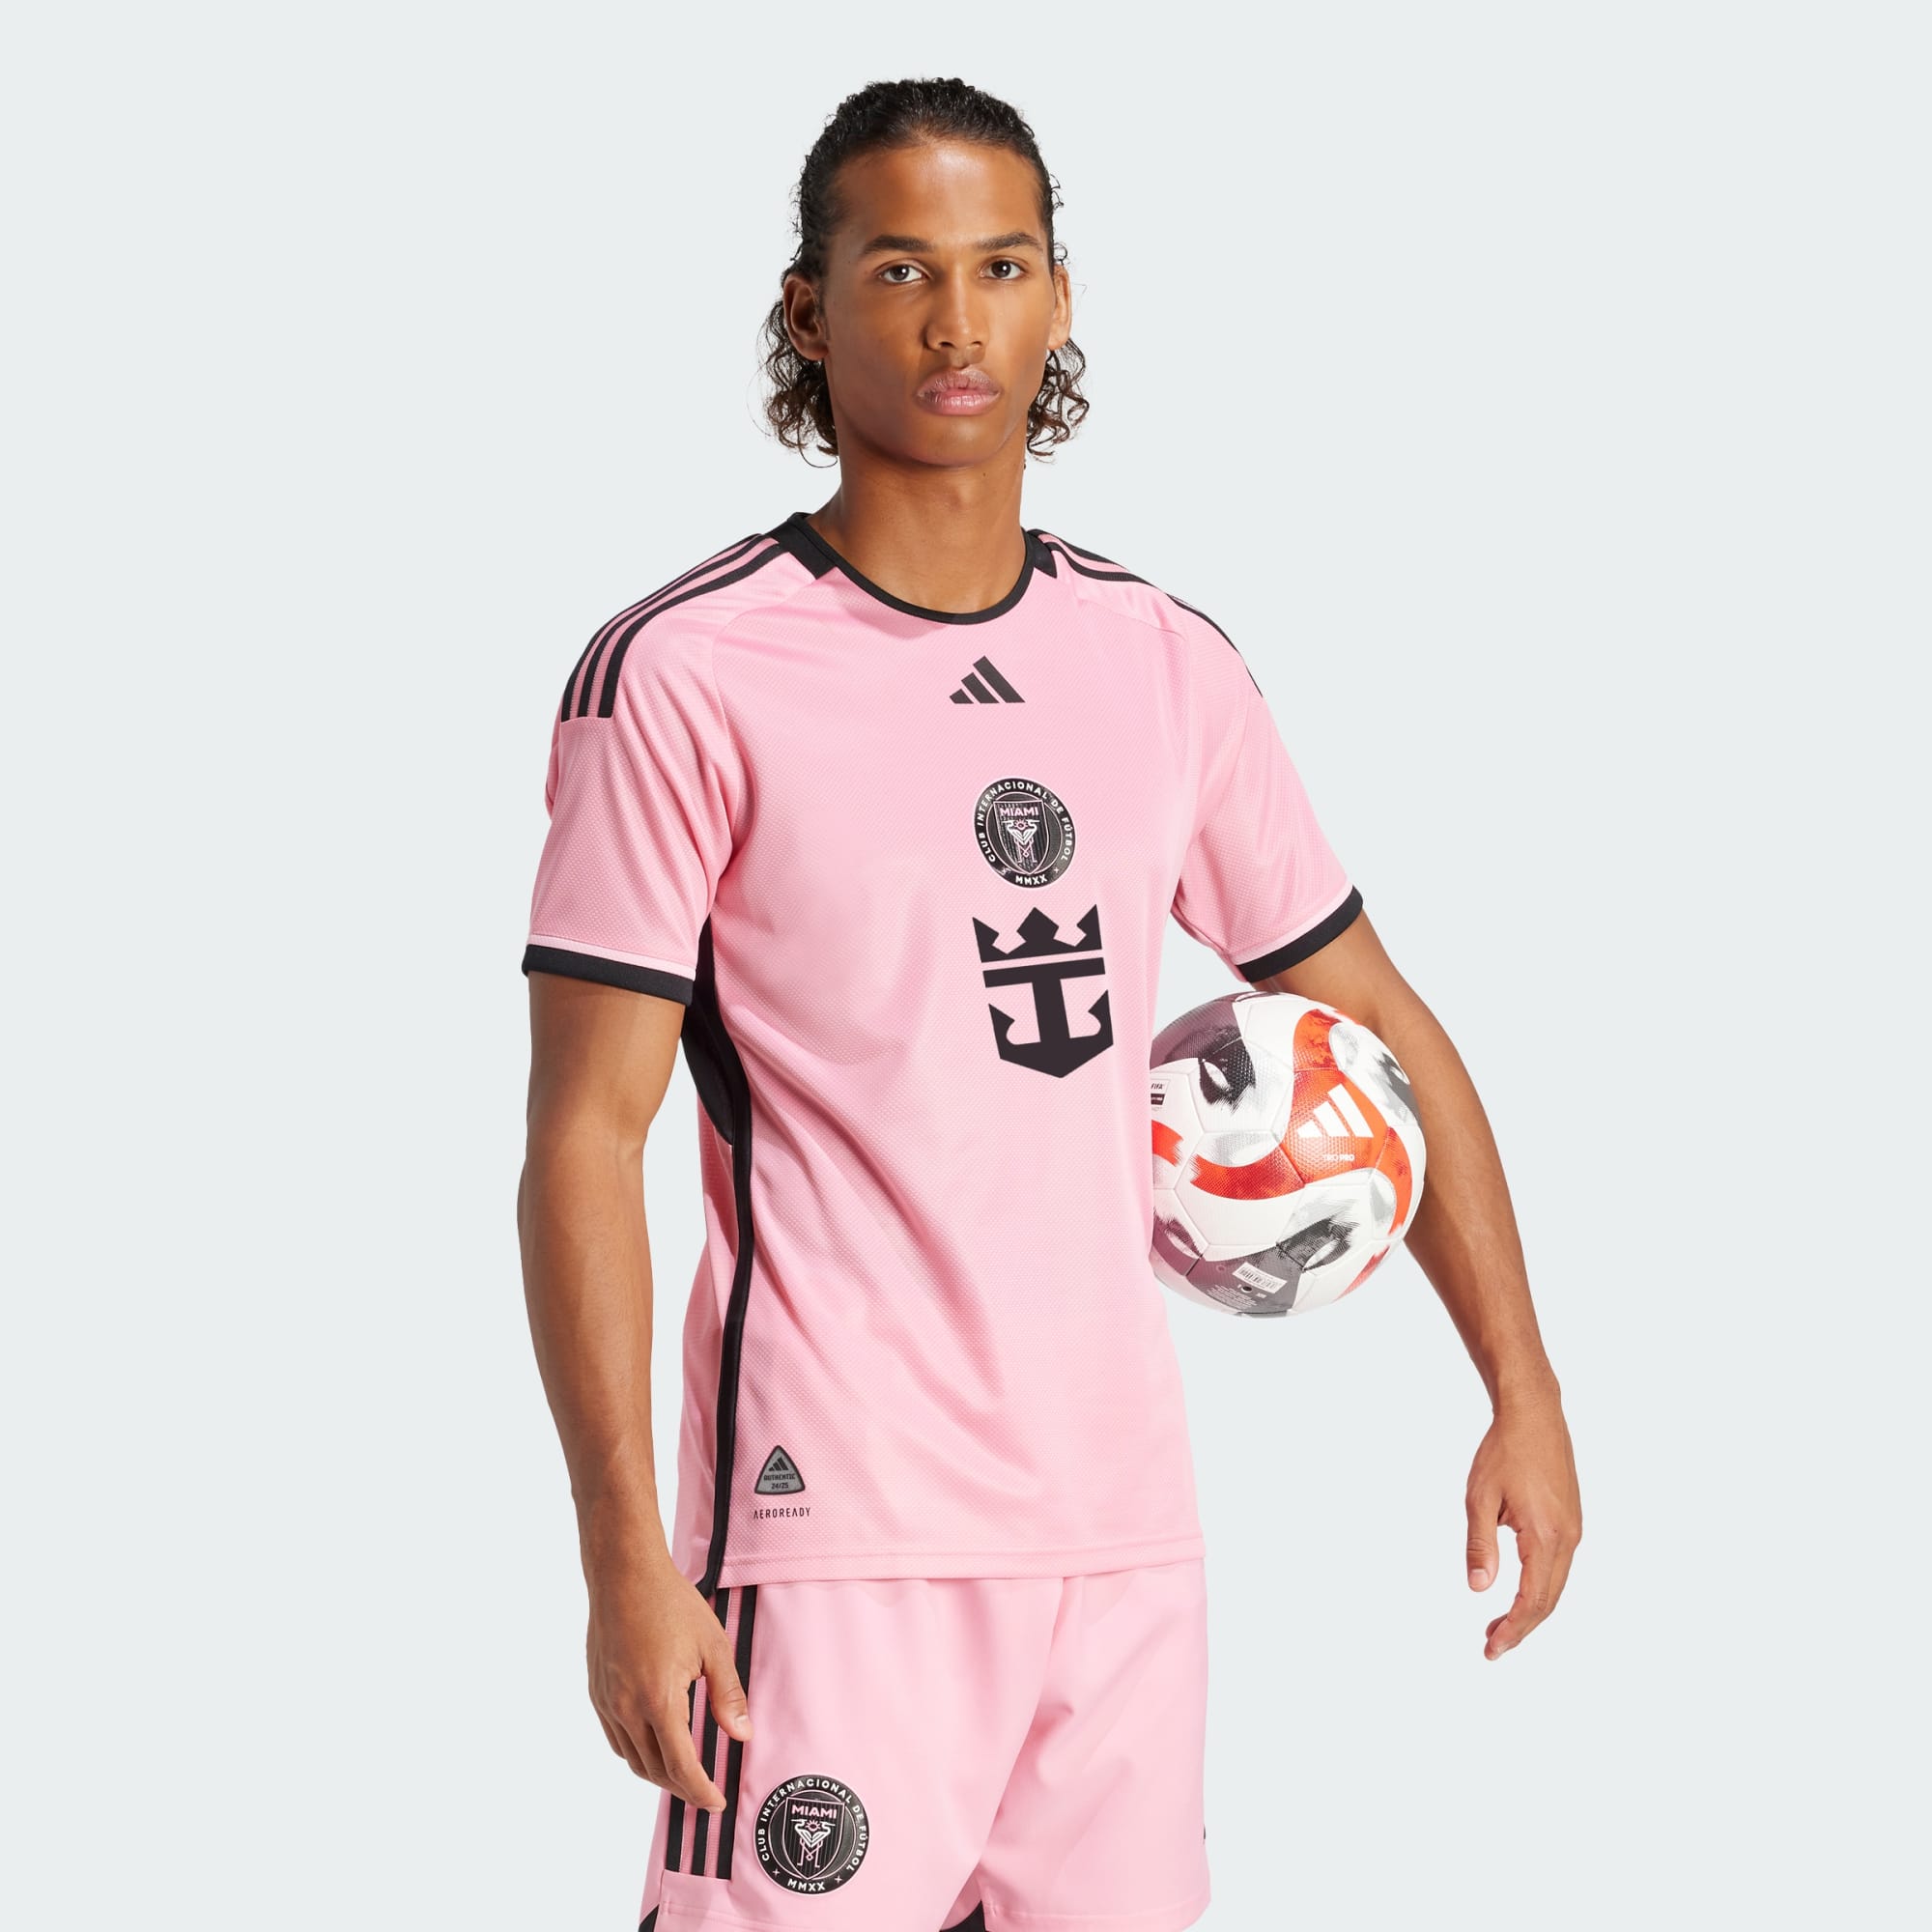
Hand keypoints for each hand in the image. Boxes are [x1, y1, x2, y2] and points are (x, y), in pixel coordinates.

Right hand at [586, 1554, 751, 1806]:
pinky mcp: (597, 1692)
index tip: (716, 1802)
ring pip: (631, 1759)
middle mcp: (626, 1708)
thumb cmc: (671, 1604)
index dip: (700, 1792)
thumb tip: (742, 1735)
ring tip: (683, 1773)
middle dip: (682, 1787)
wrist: (624, 1574)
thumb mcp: (713, 1646)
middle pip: (654, 1770)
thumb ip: (728, 1695)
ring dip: (658, 1773)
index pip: (681, 1767)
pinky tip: (655, 1744)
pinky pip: (616, 1739)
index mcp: (659, 1700)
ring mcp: (607, 1702)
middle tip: (705, 1791)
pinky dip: (636, 1752)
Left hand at [1464, 1385, 1581, 1658]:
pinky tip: (1519, 1591)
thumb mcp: (1480, 1497)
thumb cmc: (1505, 1451)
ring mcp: (1574, 1530)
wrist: (1534, 1415)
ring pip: (1555, 1585)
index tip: (1492, 1648)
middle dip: (1521, 1627)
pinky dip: (1540, 1587)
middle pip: (1548, 1600)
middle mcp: (1568, 1538)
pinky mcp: (1571, 1521)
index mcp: (1546, 1535)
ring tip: (1499, 1625)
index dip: (1514, 1628)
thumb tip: (1479, 1589)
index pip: (1532, 1599)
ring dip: (1530, 1609)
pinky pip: (1559, 1567)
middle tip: (1492, 1646)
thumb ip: (1480, 1545)